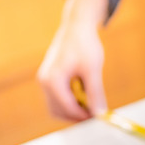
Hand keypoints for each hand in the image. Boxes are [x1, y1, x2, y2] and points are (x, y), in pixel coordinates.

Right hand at [37, 0, 107, 119]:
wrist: (76, 27)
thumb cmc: (84, 44)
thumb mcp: (93, 70)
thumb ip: (95, 94)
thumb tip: (100, 114)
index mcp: (52, 80)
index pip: (67, 108)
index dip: (84, 116)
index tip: (99, 117)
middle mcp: (44, 82)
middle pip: (58, 112)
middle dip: (76, 115)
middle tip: (95, 113)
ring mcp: (45, 80)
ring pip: (57, 107)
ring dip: (73, 109)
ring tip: (90, 102)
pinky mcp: (49, 79)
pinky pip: (58, 98)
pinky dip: (70, 102)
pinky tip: (84, 94)